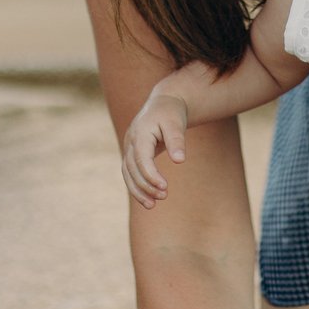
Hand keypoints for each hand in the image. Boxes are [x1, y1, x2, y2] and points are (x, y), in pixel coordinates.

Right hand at [122, 94, 188, 208]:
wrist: (163, 104)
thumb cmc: (172, 113)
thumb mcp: (176, 123)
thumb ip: (177, 141)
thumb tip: (180, 160)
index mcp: (140, 133)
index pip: (141, 159)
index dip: (151, 175)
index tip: (164, 188)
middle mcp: (130, 141)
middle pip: (132, 169)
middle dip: (146, 185)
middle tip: (164, 196)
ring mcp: (129, 147)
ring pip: (128, 173)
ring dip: (138, 190)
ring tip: (153, 205)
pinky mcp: (132, 153)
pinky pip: (130, 172)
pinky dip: (137, 186)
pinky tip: (148, 198)